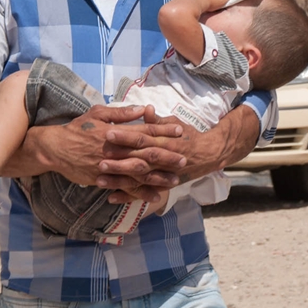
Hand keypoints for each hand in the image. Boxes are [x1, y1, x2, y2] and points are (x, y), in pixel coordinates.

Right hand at [15, 104, 181, 186]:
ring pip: (137, 174)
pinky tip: (154, 196)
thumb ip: (121, 113)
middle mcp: (114, 151)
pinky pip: (125, 188)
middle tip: (184, 159)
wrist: (55, 148)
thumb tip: (143, 109)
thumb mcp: (98, 113)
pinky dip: (140, 193)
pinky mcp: (103, 180)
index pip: (144, 131)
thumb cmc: (78, 127)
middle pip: (144, 155)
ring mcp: (109, 168)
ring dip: (157, 178)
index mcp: (116, 132)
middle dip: (166, 157)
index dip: (163, 131)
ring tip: (174, 180)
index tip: (180, 131)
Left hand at [96, 104, 259, 202]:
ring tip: (100, 179)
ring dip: (119, 180)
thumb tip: (146, 109)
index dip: (126, 136)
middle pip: (139, 159)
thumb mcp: (176, 124)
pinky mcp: (162, 186)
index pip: (142, 137)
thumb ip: (158, 120)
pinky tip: (111, 198)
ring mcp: (163, 175)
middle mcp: (163, 159)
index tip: (109, 133)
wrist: (208, 155)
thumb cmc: (189, 136)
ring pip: (139, 178)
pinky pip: (144, 193)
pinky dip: (128, 196)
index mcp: (164, 141)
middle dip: (119, 160)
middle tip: (100, 159)